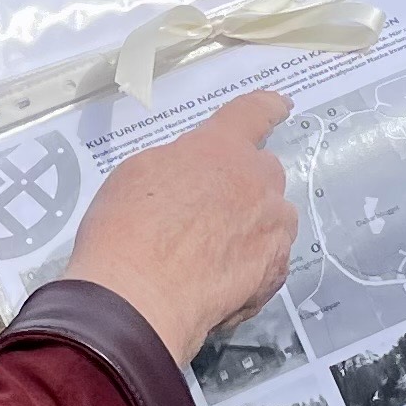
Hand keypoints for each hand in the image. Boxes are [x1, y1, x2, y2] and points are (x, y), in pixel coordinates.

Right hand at [63, 88, 296, 365]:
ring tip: (211, 255)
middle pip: (263, 172)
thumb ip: (178, 165)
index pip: (251, 114)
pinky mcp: (275, 274)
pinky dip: (251, 268)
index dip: (266, 108)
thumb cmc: (125, 230)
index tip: (280, 105)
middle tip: (208, 211)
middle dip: (243, 184)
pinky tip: (217, 284)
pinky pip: (270, 261)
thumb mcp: (138, 175)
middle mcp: (257, 182)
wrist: (138, 300)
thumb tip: (192, 179)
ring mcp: (272, 229)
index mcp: (220, 148)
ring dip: (252, 227)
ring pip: (272, 219)